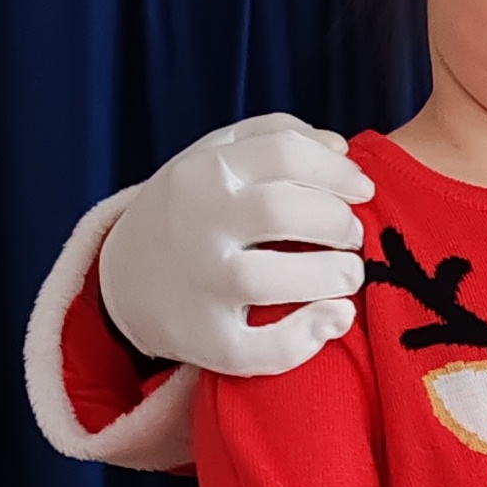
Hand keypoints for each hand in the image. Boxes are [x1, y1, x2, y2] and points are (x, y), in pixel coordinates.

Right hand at [95, 115, 372, 378]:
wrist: (124, 281)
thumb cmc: (192, 211)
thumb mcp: (215, 158)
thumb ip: (275, 137)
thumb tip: (340, 148)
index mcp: (204, 172)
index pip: (285, 153)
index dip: (338, 171)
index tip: (362, 190)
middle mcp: (197, 225)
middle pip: (283, 211)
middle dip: (339, 222)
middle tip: (353, 235)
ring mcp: (198, 286)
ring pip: (273, 279)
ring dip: (333, 275)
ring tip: (348, 273)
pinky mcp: (205, 341)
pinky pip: (261, 349)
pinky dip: (308, 336)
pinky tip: (335, 318)